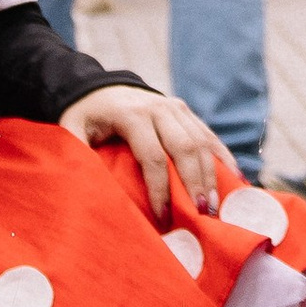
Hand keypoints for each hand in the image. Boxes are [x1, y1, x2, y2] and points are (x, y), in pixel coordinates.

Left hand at [59, 85, 221, 218]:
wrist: (100, 88)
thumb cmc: (85, 117)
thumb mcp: (71, 130)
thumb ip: (76, 151)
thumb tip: (84, 187)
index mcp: (132, 115)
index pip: (153, 156)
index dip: (160, 189)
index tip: (163, 219)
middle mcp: (159, 107)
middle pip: (184, 148)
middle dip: (194, 184)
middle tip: (201, 215)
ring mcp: (176, 107)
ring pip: (201, 142)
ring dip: (211, 176)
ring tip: (215, 207)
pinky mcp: (186, 111)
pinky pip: (209, 135)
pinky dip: (223, 157)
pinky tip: (235, 180)